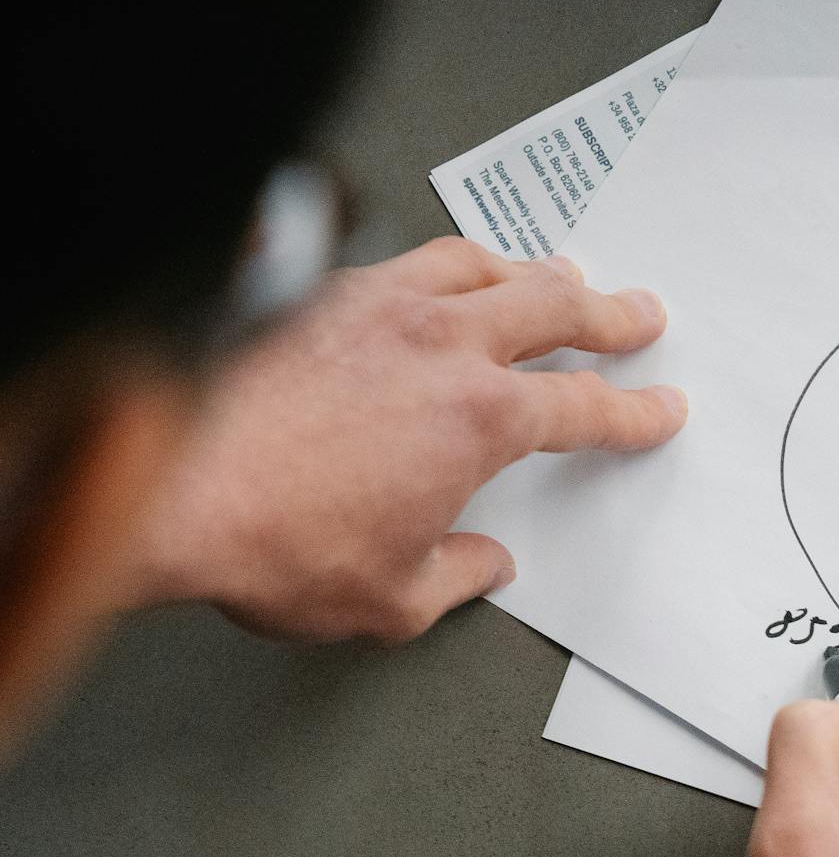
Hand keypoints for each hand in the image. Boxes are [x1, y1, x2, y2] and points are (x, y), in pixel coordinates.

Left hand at [135, 237, 685, 640]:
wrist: (161, 488)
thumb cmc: (271, 540)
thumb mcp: (390, 597)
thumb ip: (453, 576)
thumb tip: (481, 564)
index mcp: (480, 419)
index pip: (586, 409)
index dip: (634, 412)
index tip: (659, 407)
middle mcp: (438, 345)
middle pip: (553, 309)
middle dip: (607, 314)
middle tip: (637, 315)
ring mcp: (374, 306)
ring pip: (477, 264)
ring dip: (527, 270)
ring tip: (550, 275)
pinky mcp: (310, 293)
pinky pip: (399, 259)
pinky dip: (440, 264)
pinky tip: (434, 276)